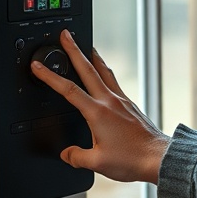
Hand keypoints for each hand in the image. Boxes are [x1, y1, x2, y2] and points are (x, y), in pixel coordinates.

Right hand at [31, 29, 169, 183]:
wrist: (158, 157)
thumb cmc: (132, 159)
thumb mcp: (97, 163)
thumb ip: (77, 157)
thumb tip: (67, 154)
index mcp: (97, 113)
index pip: (68, 90)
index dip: (50, 77)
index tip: (38, 66)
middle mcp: (110, 101)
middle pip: (88, 69)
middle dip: (74, 50)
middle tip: (66, 35)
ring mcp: (122, 101)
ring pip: (104, 71)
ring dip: (93, 57)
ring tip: (86, 46)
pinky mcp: (130, 104)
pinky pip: (114, 82)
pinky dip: (105, 72)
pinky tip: (104, 74)